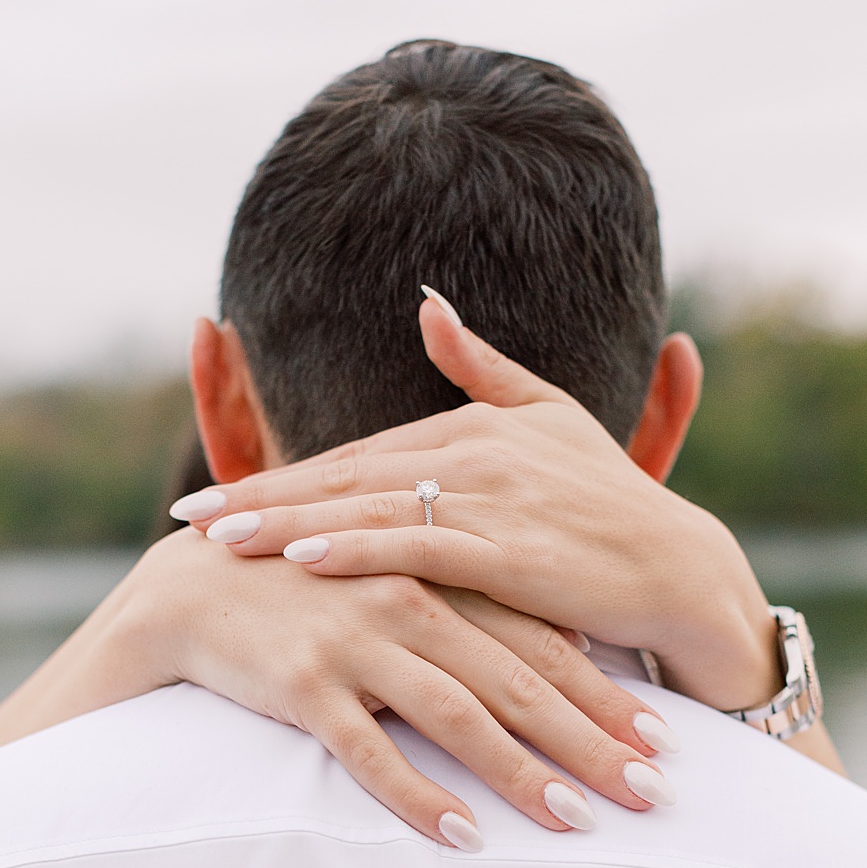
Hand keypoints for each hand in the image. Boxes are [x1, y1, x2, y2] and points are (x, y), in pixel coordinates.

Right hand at [115, 527, 679, 848]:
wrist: (192, 585)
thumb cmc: (323, 589)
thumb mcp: (411, 582)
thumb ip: (486, 612)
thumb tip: (578, 652)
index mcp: (445, 577)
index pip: (547, 642)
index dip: (609, 693)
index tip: (666, 740)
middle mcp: (411, 604)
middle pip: (520, 683)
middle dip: (592, 741)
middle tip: (651, 791)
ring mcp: (356, 643)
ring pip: (458, 717)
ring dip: (522, 773)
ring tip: (578, 820)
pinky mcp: (302, 684)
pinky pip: (370, 752)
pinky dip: (419, 795)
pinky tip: (465, 836)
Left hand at [169, 290, 782, 713]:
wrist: (679, 566)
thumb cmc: (615, 501)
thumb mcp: (551, 416)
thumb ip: (484, 365)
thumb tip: (427, 301)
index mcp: (476, 425)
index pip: (362, 453)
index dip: (284, 473)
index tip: (220, 494)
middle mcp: (476, 454)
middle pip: (348, 478)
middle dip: (261, 498)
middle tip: (186, 518)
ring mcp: (492, 503)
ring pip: (369, 510)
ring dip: (287, 525)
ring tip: (217, 541)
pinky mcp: (510, 552)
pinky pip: (417, 547)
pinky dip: (357, 549)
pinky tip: (302, 560)